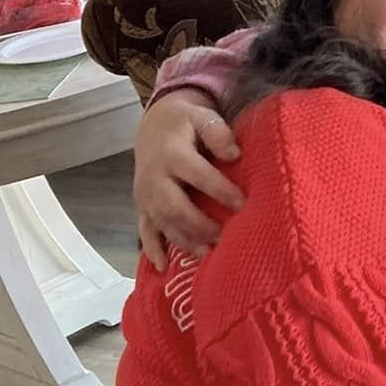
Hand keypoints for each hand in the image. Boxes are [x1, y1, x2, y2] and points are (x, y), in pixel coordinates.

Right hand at [133, 88, 242, 270]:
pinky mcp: (142, 207)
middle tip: (225, 237)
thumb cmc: (185, 123)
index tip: (243, 204)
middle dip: (199, 224)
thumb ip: (217, 132)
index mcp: (171, 154)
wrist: (154, 126)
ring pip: (162, 222)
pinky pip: (145, 231)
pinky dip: (153, 250)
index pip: (197, 174)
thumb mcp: (201, 116)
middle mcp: (154, 178)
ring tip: (207, 253)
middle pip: (174, 206)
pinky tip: (163, 268)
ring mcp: (145, 195)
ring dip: (183, 240)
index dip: (220, 190)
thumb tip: (234, 154)